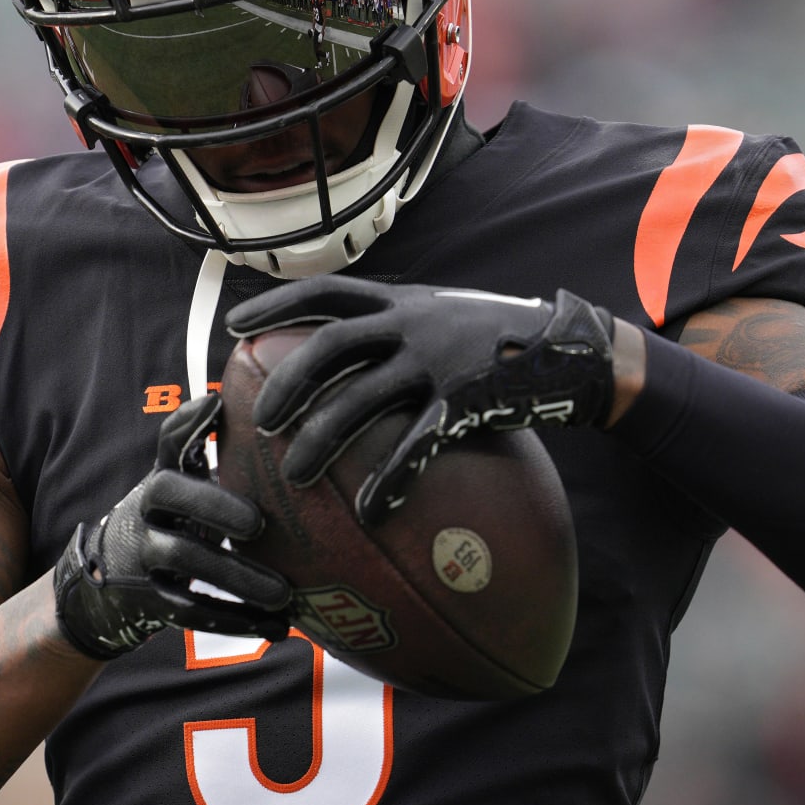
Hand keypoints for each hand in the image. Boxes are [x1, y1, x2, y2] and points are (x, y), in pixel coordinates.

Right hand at [53, 394, 291, 658]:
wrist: (106, 579)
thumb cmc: (171, 519)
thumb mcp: (181, 483)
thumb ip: (211, 453)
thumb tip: (268, 409)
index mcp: (161, 478)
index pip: (168, 443)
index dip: (188, 423)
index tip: (217, 407)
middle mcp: (145, 511)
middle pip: (171, 499)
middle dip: (214, 507)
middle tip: (259, 523)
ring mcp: (141, 557)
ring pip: (186, 565)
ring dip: (238, 580)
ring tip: (284, 594)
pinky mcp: (149, 601)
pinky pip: (191, 613)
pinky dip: (236, 621)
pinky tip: (277, 628)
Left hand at [226, 277, 615, 522]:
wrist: (569, 350)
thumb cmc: (498, 339)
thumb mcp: (444, 314)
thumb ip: (400, 323)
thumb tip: (350, 343)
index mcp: (401, 300)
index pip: (326, 291)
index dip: (277, 305)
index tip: (236, 326)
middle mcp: (411, 323)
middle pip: (329, 346)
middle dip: (287, 384)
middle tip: (258, 421)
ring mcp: (435, 361)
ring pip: (360, 400)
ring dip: (321, 439)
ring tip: (295, 475)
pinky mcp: (463, 400)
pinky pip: (414, 445)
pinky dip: (388, 481)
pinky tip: (369, 513)